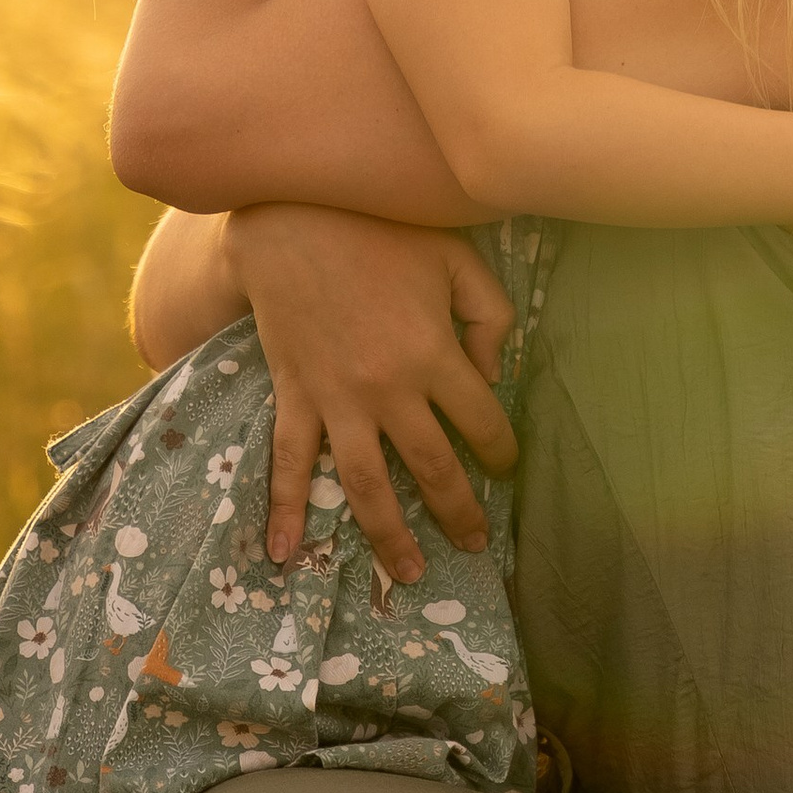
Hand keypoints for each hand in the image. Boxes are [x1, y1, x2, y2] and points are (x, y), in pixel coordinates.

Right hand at [228, 202, 517, 585]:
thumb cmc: (382, 231)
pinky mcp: (296, 395)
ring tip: (407, 573)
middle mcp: (388, 389)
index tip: (506, 466)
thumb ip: (489, 313)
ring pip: (366, 483)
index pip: (482, 421)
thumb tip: (492, 370)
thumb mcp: (455, 256)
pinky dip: (286, 510)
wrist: (292, 219)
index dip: (502, 450)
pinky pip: (289, 462)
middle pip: (432, 467)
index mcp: (433, 354)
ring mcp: (337, 399)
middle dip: (458, 512)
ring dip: (386, 534)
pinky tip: (286, 554)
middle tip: (475, 544)